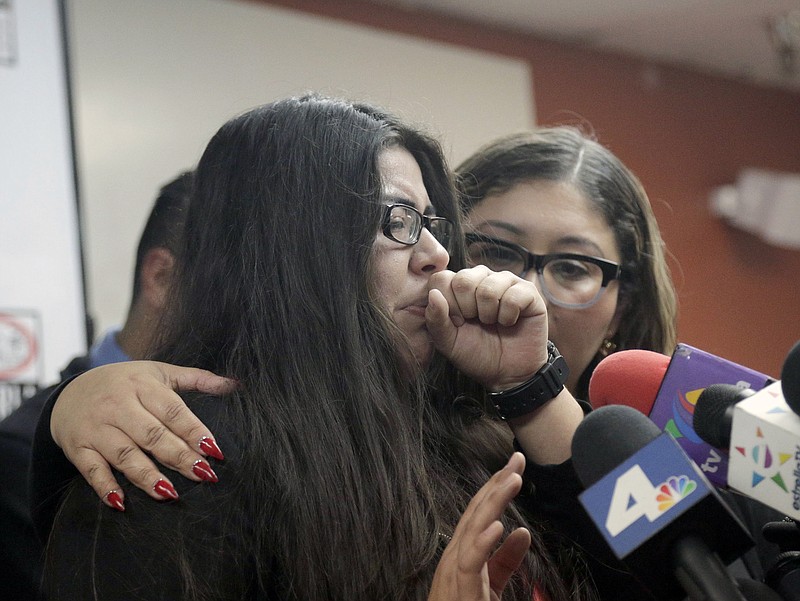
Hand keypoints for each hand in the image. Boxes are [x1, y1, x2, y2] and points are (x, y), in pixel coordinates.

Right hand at [50, 361, 236, 508]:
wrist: (70, 393)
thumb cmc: (125, 383)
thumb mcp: (159, 372)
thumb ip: (196, 378)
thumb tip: (234, 384)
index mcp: (142, 385)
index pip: (172, 411)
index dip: (195, 431)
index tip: (215, 450)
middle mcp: (118, 405)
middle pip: (152, 434)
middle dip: (178, 456)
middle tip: (203, 474)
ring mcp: (97, 427)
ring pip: (124, 454)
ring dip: (147, 475)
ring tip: (170, 493)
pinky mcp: (79, 448)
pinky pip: (92, 470)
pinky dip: (105, 486)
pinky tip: (121, 502)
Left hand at [426, 266, 547, 390]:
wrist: (507, 373)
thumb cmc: (476, 354)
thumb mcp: (448, 342)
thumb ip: (435, 319)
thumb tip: (433, 294)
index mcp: (458, 286)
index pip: (441, 278)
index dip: (447, 304)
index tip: (457, 322)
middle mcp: (481, 278)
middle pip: (463, 280)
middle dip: (467, 309)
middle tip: (477, 322)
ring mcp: (506, 282)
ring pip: (488, 287)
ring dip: (489, 314)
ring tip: (493, 322)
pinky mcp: (529, 292)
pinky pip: (513, 296)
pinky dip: (508, 316)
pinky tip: (510, 322)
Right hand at [428, 452, 530, 600]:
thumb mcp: (491, 583)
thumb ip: (505, 559)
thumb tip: (522, 531)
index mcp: (464, 552)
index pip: (480, 512)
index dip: (496, 487)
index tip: (514, 465)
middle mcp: (456, 555)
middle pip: (477, 512)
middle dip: (496, 484)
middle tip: (516, 460)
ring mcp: (455, 571)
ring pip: (473, 529)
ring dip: (493, 503)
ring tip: (511, 481)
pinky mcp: (460, 590)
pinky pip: (470, 563)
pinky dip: (482, 543)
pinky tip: (497, 526)